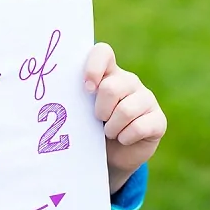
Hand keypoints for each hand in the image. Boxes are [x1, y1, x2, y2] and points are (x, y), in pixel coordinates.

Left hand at [84, 43, 166, 193]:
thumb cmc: (89, 128)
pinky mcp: (158, 120)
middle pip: (111, 87)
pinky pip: (140, 127)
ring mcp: (146, 98)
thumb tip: (51, 98)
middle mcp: (128, 81)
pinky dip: (125, 137)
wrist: (110, 157)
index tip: (86, 89)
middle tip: (97, 119)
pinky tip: (123, 139)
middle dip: (100, 110)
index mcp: (107, 72)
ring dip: (112, 128)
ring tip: (109, 132)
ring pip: (126, 110)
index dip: (93, 67)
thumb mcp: (79, 111)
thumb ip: (73, 97)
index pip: (103, 52)